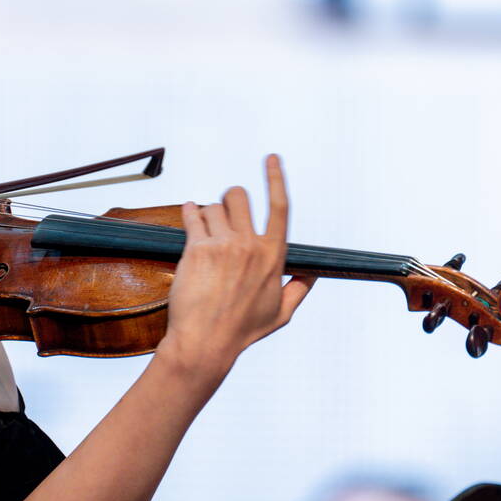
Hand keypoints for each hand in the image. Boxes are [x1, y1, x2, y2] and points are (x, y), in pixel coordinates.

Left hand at [162, 154, 314, 376]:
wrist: (205, 342)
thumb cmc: (242, 331)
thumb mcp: (281, 314)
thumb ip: (299, 290)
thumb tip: (311, 276)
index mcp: (274, 257)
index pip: (280, 207)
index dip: (276, 178)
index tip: (272, 158)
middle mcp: (251, 246)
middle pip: (239, 196)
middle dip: (230, 199)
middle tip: (223, 211)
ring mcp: (224, 246)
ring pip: (214, 206)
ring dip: (208, 213)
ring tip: (204, 228)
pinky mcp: (198, 250)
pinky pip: (193, 215)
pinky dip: (190, 212)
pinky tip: (189, 214)